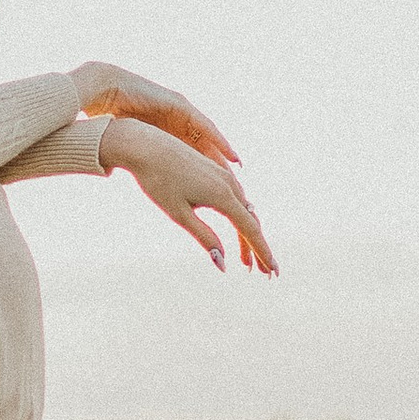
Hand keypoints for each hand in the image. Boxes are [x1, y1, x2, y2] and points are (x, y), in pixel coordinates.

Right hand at [69, 59, 238, 172]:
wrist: (104, 90)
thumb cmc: (111, 117)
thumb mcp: (131, 143)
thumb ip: (140, 158)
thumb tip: (135, 180)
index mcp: (166, 133)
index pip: (191, 155)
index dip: (204, 173)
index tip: (216, 195)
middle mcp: (177, 123)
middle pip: (204, 148)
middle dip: (219, 167)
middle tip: (236, 188)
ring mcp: (180, 112)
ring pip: (209, 138)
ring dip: (224, 155)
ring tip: (238, 171)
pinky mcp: (180, 105)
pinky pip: (205, 126)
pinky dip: (219, 141)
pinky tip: (230, 155)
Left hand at [99, 118, 276, 273]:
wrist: (145, 146)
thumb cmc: (158, 182)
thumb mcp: (179, 214)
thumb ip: (204, 237)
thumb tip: (223, 263)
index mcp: (222, 195)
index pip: (250, 230)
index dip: (262, 252)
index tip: (273, 271)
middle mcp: (228, 183)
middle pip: (250, 221)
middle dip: (257, 248)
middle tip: (265, 273)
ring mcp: (223, 175)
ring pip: (243, 210)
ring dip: (248, 235)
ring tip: (246, 261)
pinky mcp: (215, 170)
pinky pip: (235, 198)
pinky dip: (239, 218)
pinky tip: (238, 229)